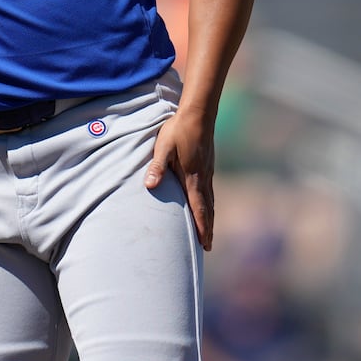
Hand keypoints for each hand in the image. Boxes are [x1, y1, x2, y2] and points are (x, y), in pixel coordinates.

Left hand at [145, 109, 216, 249]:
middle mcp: (204, 178)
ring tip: (208, 232)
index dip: (202, 228)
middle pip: (208, 209)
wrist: (198, 114)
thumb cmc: (177, 131)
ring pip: (211, 200)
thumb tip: (149, 186)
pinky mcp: (208, 165)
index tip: (205, 244)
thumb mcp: (163, 148)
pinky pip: (210, 190)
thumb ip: (157, 167)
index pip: (198, 208)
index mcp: (193, 177)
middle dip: (208, 228)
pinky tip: (206, 205)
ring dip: (209, 217)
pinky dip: (209, 204)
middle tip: (207, 246)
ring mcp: (208, 172)